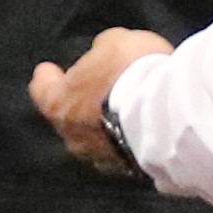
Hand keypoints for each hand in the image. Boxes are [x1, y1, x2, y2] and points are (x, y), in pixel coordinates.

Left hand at [28, 29, 173, 173]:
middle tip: (98, 88)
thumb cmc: (131, 74)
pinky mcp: (129, 169)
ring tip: (125, 110)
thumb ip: (101, 51)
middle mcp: (72, 136)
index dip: (47, 79)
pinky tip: (143, 127)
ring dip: (106, 125)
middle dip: (81, 103)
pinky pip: (123, 150)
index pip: (42, 90)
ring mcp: (100, 158)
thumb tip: (103, 57)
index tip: (49, 71)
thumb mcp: (114, 42)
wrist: (170, 115)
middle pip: (69, 117)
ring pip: (96, 138)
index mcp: (58, 103)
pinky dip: (128, 138)